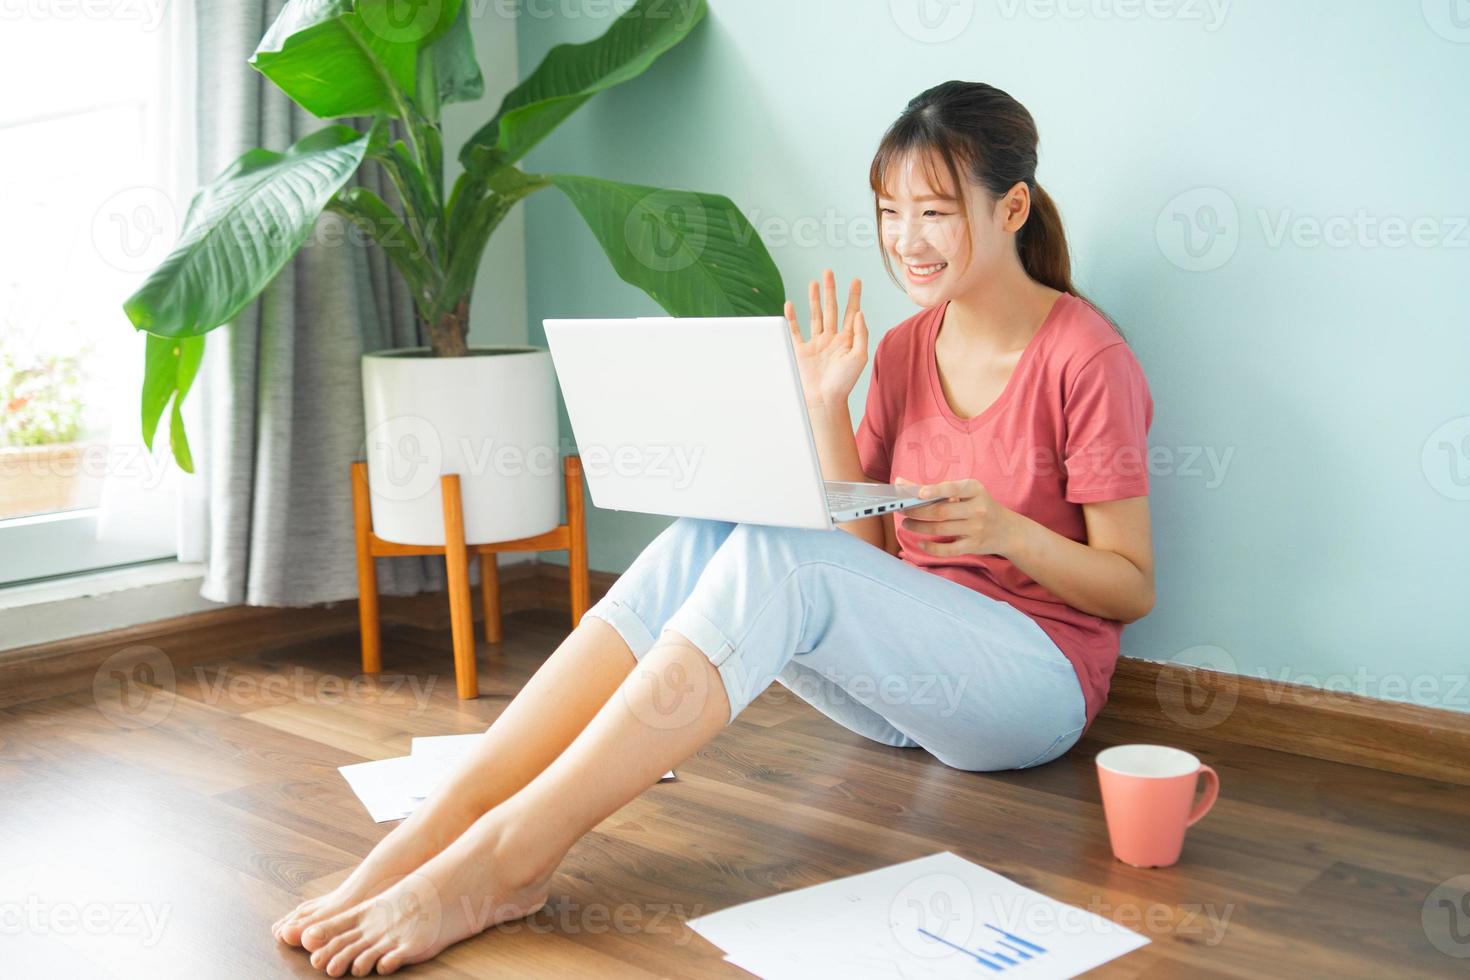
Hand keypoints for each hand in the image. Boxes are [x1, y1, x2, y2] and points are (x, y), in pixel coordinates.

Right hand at [785, 269, 866, 408]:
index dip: (854, 296)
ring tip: (814, 282)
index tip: (855, 280)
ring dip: (814, 299)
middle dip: (830, 290)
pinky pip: (796, 330)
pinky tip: (791, 304)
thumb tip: (859, 313)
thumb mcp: (859, 357)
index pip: (851, 312)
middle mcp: (831, 338)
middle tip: (829, 272)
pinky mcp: (801, 350)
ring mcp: (816, 343)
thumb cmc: (843, 383)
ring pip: (815, 315)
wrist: (824, 400)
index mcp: (847, 339)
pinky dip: (792, 318)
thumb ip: (860, 334)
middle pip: (831, 308)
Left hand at [893, 477, 1021, 557]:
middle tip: (902, 509)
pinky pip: (948, 549)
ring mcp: (976, 529)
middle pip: (940, 511)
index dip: (935, 491)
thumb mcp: (968, 493)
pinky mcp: (973, 546)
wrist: (1008, 530)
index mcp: (975, 490)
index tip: (919, 493)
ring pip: (940, 529)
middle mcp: (978, 509)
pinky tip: (921, 543)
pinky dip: (931, 547)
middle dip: (917, 511)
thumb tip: (902, 484)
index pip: (953, 489)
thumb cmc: (980, 506)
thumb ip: (938, 490)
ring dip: (918, 527)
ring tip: (907, 523)